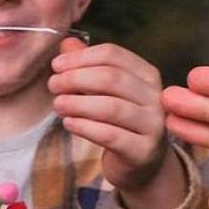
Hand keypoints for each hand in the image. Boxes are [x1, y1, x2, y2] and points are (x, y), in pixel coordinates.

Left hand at [49, 38, 184, 208]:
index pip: (113, 54)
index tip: (56, 65)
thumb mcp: (105, 92)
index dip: (81, 57)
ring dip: (78, 103)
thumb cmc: (121, 123)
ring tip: (58, 105)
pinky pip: (110, 135)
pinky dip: (85, 127)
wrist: (143, 165)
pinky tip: (69, 123)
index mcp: (147, 75)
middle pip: (112, 78)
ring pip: (111, 107)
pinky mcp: (144, 151)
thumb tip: (67, 43)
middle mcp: (156, 97)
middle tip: (52, 85)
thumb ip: (88, 66)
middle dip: (76, 78)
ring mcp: (153, 125)